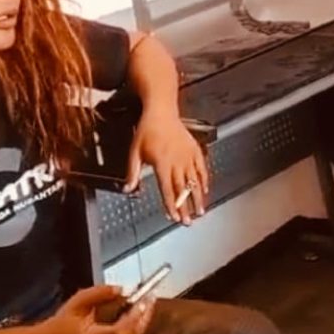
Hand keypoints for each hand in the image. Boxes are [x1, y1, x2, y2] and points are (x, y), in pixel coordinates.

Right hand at [41, 286, 154, 333]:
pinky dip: (133, 329)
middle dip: (144, 316)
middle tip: (150, 299)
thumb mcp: (77, 303)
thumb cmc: (60, 325)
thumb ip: (99, 294)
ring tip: (145, 304)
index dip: (136, 315)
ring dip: (140, 322)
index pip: (121, 331)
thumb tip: (121, 289)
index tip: (144, 300)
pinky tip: (135, 316)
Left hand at [126, 108, 208, 224]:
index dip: (171, 205)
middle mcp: (177, 161)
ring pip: (194, 181)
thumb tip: (128, 188)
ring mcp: (188, 156)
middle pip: (182, 189)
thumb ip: (132, 172)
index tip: (173, 217)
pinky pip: (202, 168)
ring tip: (201, 211)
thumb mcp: (135, 151)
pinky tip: (205, 189)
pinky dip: (204, 180)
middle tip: (188, 221)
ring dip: (198, 197)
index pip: (167, 189)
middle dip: (185, 207)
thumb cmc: (147, 130)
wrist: (162, 112)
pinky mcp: (195, 150)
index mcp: (162, 163)